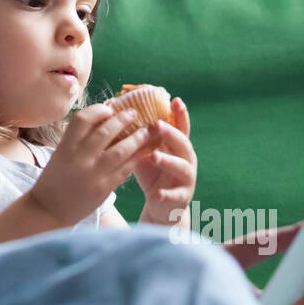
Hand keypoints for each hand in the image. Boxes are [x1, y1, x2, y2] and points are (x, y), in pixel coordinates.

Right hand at [29, 103, 158, 224]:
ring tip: (145, 132)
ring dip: (136, 139)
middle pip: (105, 131)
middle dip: (123, 119)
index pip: (82, 119)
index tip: (109, 108)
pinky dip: (135, 159)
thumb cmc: (56, 178)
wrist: (48, 209)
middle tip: (134, 113)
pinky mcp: (103, 189)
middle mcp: (79, 158)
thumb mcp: (61, 153)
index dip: (98, 110)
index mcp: (66, 146)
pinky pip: (124, 170)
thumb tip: (103, 119)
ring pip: (121, 151)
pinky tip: (142, 153)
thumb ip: (79, 139)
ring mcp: (92, 174)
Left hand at [135, 97, 195, 228]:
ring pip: (182, 167)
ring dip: (169, 161)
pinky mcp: (181, 197)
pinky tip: (158, 193)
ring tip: (154, 156)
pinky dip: (167, 194)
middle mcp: (186, 159)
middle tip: (157, 125)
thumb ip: (138, 137)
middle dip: (171, 134)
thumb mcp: (145, 153)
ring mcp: (187, 178)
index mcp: (177, 146)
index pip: (180, 127)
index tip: (175, 100)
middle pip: (183, 143)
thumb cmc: (152, 173)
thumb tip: (117, 115)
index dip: (180, 114)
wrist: (162, 204)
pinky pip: (176, 195)